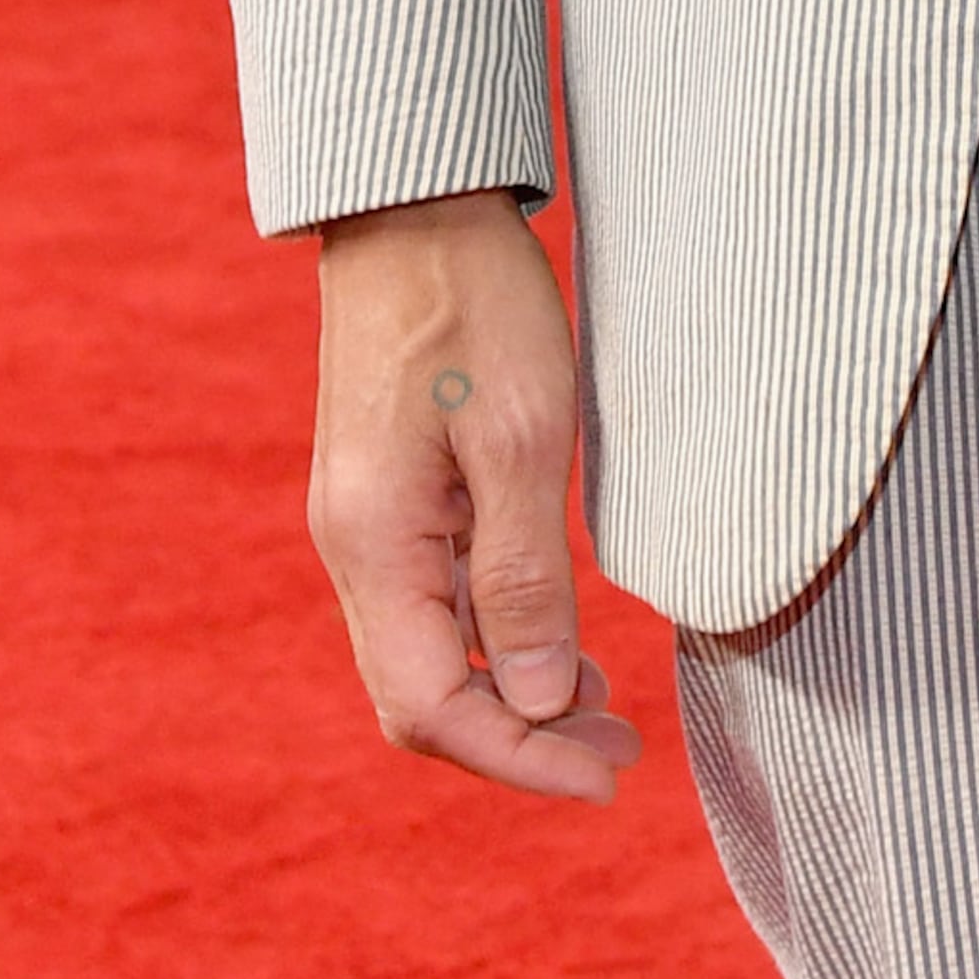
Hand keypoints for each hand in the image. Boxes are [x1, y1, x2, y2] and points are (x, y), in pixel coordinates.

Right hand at [309, 190, 640, 805]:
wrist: (415, 200)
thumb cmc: (474, 302)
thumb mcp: (520, 437)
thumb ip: (521, 579)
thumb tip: (529, 704)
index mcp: (373, 545)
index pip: (432, 709)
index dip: (520, 760)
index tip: (609, 778)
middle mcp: (356, 549)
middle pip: (422, 698)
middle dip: (520, 739)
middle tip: (623, 747)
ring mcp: (368, 522)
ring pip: (430, 654)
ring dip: (513, 692)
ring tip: (606, 704)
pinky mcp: (390, 494)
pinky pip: (434, 601)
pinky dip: (496, 636)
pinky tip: (558, 636)